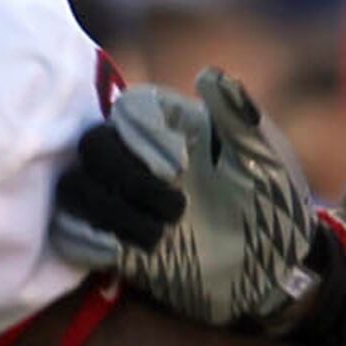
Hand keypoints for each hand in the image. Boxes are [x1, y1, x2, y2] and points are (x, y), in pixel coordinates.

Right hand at [51, 69, 321, 332]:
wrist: (275, 270)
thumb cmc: (276, 203)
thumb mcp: (266, 157)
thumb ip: (239, 116)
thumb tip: (207, 75)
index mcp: (174, 127)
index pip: (130, 108)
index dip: (141, 132)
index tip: (178, 167)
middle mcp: (140, 158)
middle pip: (94, 145)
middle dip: (126, 176)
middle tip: (177, 209)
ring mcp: (123, 201)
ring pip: (77, 188)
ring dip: (108, 210)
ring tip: (158, 237)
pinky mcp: (113, 242)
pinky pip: (70, 233)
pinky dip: (82, 239)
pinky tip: (116, 253)